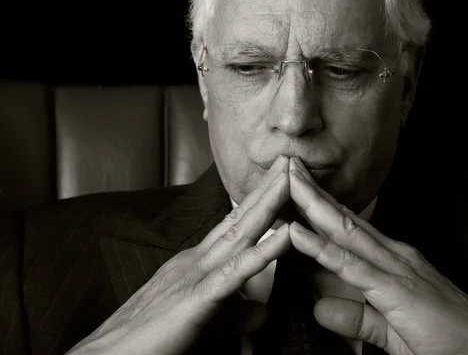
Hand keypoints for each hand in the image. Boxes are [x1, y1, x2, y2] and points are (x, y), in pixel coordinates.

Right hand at [67, 156, 291, 354]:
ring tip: (290, 177)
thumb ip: (234, 314)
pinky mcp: (195, 299)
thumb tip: (262, 314)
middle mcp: (196, 262)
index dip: (258, 204)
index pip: (233, 228)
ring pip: (240, 235)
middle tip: (290, 160)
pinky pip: (235, 273)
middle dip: (267, 190)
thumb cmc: (147, 339)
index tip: (280, 182)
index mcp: (196, 265)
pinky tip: (286, 234)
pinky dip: (263, 252)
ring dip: (268, 205)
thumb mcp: (199, 321)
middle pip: (239, 220)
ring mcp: (195, 276)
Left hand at [287, 157, 467, 354]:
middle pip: (343, 220)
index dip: (322, 208)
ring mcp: (395, 268)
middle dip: (313, 193)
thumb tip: (320, 308)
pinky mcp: (396, 290)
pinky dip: (322, 248)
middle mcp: (393, 256)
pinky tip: (298, 232)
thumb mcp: (390, 327)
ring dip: (312, 206)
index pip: (349, 229)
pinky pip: (352, 267)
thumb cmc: (445, 339)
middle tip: (286, 165)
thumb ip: (357, 316)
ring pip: (344, 232)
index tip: (297, 189)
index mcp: (392, 261)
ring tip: (286, 181)